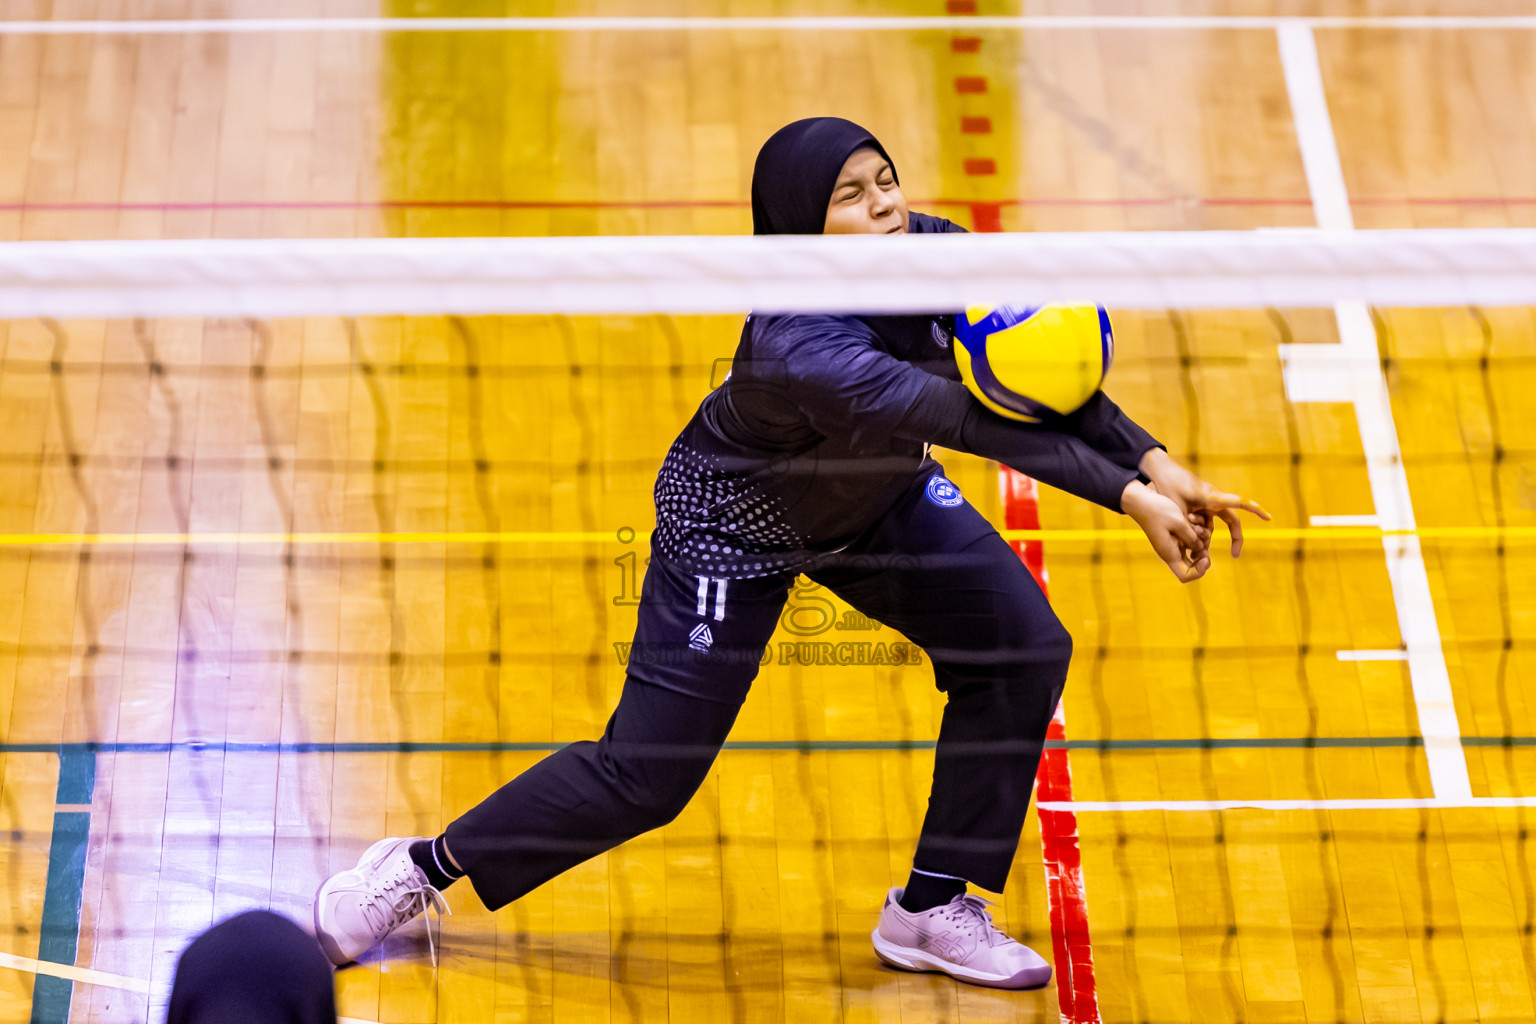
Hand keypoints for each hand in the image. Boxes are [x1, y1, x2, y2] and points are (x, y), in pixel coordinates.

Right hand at [1121, 480, 1209, 582]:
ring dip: (1200, 543)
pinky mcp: (1173, 536)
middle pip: (1190, 567)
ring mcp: (1171, 545)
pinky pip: (1188, 542)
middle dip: (1202, 558)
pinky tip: (1196, 523)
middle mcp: (1170, 552)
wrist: (1141, 501)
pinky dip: (1195, 535)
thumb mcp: (1179, 522)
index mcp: (1169, 553)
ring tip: (1201, 528)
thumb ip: (1192, 538)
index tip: (1205, 557)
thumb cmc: (1158, 511)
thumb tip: (1199, 548)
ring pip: (1191, 553)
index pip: (1185, 576)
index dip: (1199, 571)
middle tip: (1207, 544)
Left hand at [1139, 448, 1269, 556]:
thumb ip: (1188, 527)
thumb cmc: (1169, 486)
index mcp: (1212, 498)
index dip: (1255, 510)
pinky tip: (1186, 541)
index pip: (1239, 503)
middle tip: (1235, 555)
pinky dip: (1197, 531)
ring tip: (1187, 536)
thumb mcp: (1177, 509)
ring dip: (1202, 535)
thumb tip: (1198, 545)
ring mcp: (1207, 503)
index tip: (1268, 517)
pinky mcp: (1199, 506)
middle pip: (1231, 521)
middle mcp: (1213, 500)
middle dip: (1235, 538)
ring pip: (1212, 526)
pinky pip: (1204, 522)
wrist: (1160, 471)